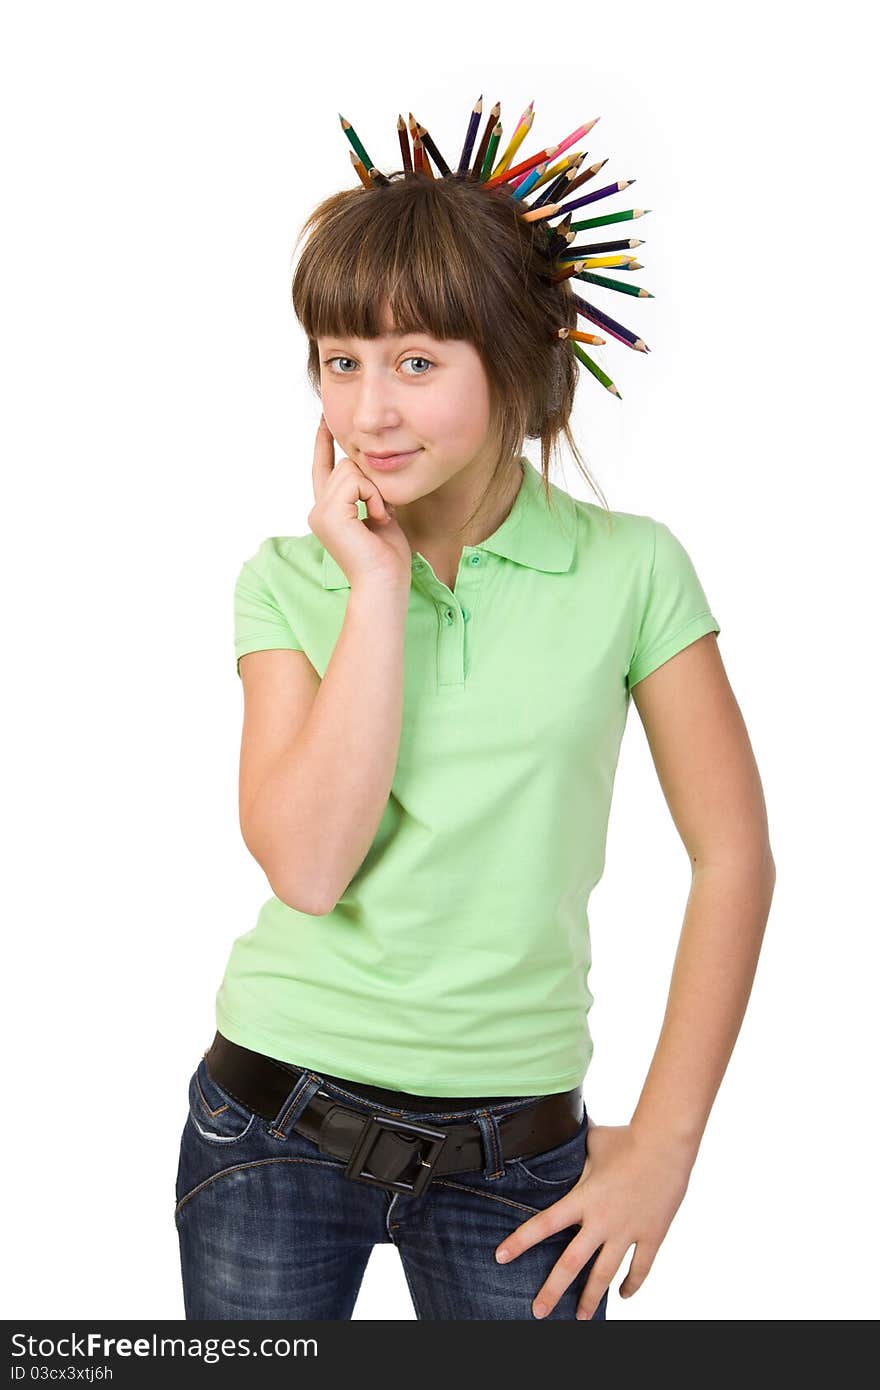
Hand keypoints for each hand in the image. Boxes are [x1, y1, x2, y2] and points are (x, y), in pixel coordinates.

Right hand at [308, 414, 412, 594]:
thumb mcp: (379, 514)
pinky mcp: (328, 514)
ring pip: (350, 468)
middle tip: (381, 512)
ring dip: (374, 491)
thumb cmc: (387, 558)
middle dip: (370, 482)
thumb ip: (369, 493)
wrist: (384, 584)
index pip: (322, 468)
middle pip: (345, 463)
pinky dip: (373, 497)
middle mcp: (318, 510)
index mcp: (329, 511)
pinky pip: (355, 481)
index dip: (323, 443)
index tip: (324, 420)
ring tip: (379, 517)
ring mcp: (320, 512)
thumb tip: (371, 469)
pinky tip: (376, 518)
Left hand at [494, 1120, 693, 1318]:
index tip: (500, 1257)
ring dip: (592, 1298)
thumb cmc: (627, 1137)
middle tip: (538, 1312)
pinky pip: (641, 1268)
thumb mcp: (593, 1140)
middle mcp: (602, 1221)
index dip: (520, 1242)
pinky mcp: (652, 1235)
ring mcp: (628, 1231)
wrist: (666, 1143)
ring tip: (581, 1318)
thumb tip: (555, 1121)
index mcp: (583, 1198)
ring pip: (605, 1275)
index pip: (544, 1224)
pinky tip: (624, 1296)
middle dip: (553, 1291)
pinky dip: (632, 1284)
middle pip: (572, 1264)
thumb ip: (574, 1144)